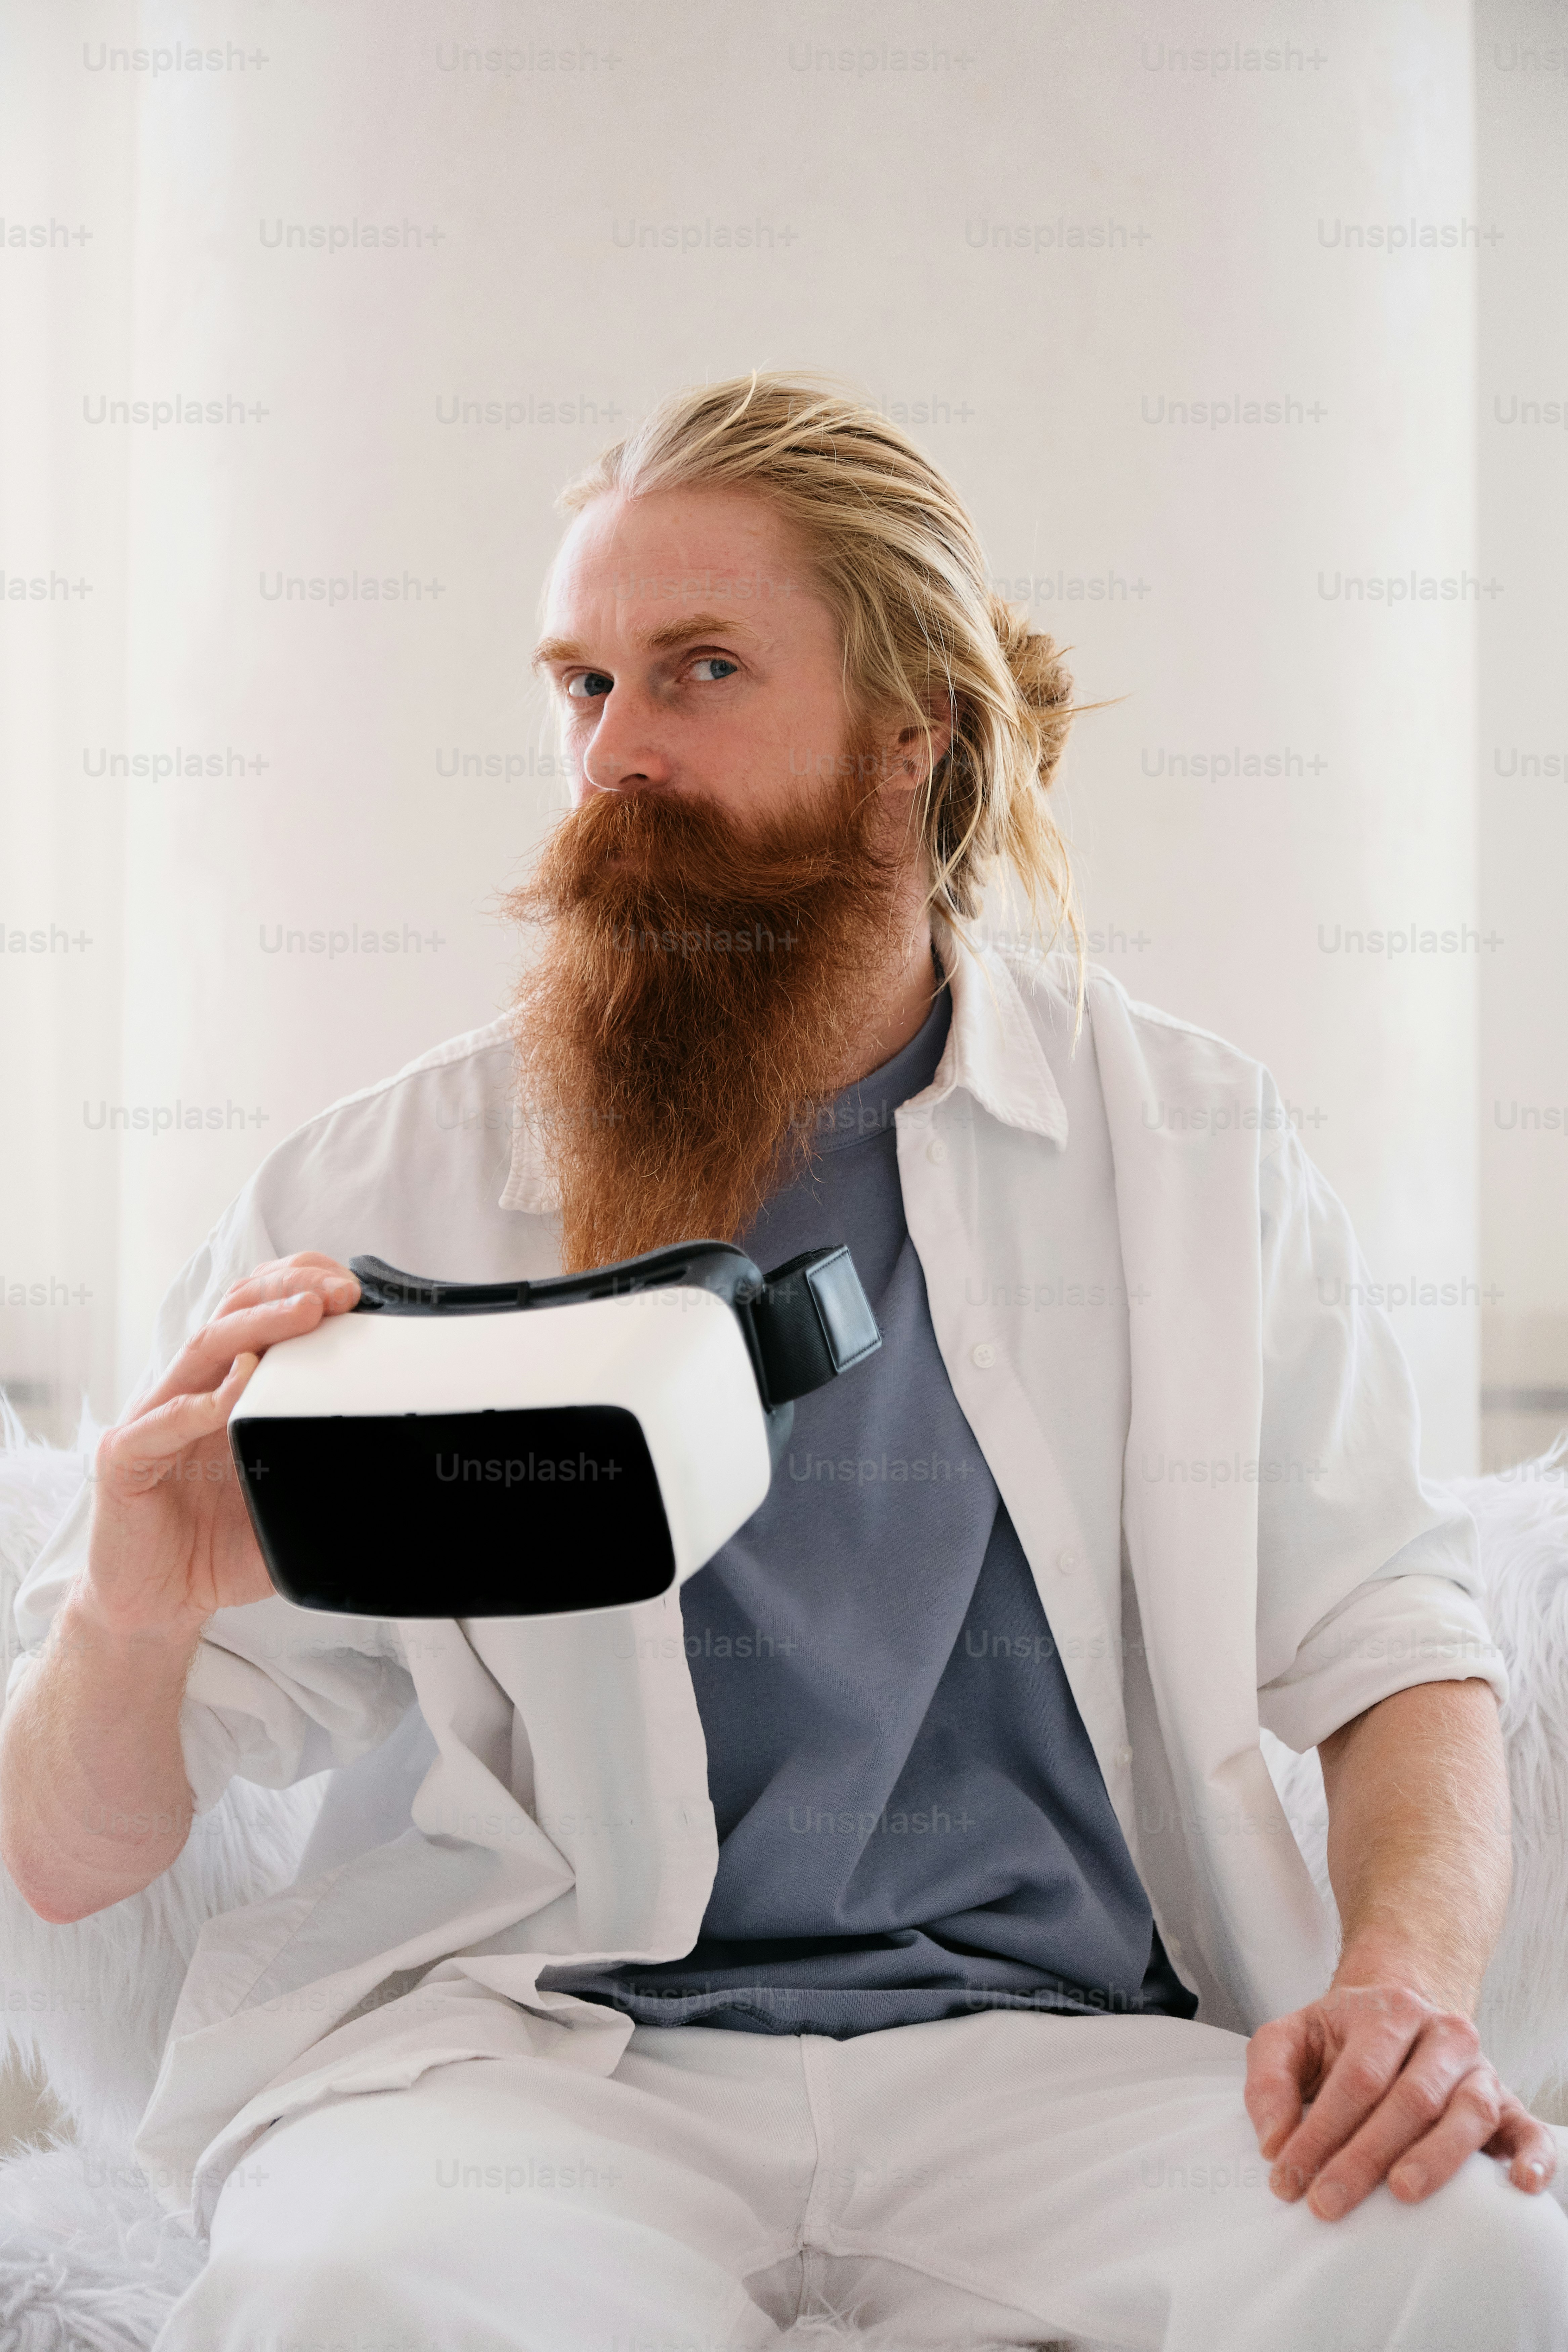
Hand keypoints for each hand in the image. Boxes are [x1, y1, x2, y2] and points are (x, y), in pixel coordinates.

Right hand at [82, 1253, 359, 1638]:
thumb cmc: (219, 1548)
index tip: (352, 1290)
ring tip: (304, 1313)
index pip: (259, 1314)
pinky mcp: (124, 1460)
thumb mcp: (291, 1505)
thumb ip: (327, 1474)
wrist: (157, 1605)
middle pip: (233, 1314)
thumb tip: (401, 1466)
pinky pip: (158, 1426)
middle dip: (287, 1292)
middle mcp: (191, 1391)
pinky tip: (230, 1391)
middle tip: (339, 1291)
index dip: (300, 1290)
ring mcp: (153, 1420)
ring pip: (202, 1350)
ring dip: (255, 1327)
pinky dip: (196, 1406)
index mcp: (227, 1390)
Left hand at [1245, 1976, 1555, 2219]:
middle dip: (1364, 2156)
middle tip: (1326, 2201)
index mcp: (1390, 2011)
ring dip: (1436, 2158)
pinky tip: (1521, 2185)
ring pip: (1468, 2114)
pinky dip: (1534, 2157)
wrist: (1397, 2018)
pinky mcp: (1509, 2103)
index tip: (1287, 2176)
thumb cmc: (1340, 2040)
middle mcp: (1442, 2034)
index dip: (1320, 2131)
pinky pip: (1530, 2130)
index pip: (1356, 2078)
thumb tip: (1274, 2141)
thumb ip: (1269, 2080)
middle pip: (1409, 2099)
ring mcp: (1480, 2070)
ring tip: (1402, 2191)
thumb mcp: (1290, 2039)